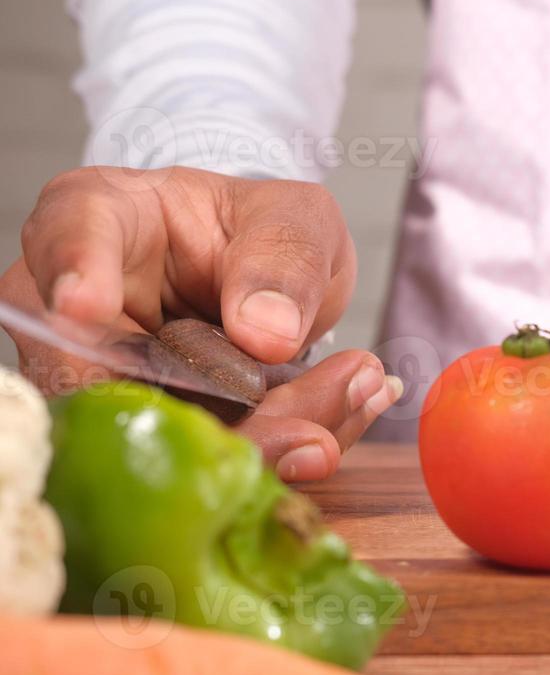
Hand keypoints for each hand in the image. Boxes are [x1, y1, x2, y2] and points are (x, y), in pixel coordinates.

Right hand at [1, 166, 398, 481]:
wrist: (273, 282)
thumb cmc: (262, 231)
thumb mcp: (295, 219)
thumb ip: (283, 258)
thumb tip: (265, 333)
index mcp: (98, 217)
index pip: (67, 235)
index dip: (72, 270)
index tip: (85, 305)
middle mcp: (80, 309)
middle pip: (113, 371)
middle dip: (221, 415)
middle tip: (314, 433)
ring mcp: (108, 378)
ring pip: (164, 432)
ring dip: (271, 437)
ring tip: (358, 397)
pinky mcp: (152, 430)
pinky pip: (210, 457)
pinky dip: (289, 446)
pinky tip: (349, 417)